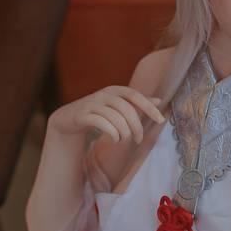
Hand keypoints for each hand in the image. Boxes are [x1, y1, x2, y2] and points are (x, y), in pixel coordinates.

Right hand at [49, 86, 164, 144]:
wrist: (70, 118)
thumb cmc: (99, 111)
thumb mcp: (118, 105)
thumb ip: (136, 103)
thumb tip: (159, 100)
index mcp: (115, 90)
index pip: (135, 96)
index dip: (148, 107)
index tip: (160, 120)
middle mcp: (104, 94)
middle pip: (127, 109)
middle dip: (136, 127)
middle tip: (139, 140)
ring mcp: (92, 103)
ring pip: (115, 118)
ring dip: (123, 133)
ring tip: (123, 140)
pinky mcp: (83, 115)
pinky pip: (101, 123)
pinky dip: (112, 133)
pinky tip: (115, 140)